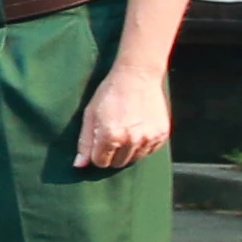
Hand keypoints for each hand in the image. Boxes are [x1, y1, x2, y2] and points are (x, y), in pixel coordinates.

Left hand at [79, 56, 172, 170]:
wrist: (138, 76)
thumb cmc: (110, 93)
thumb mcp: (90, 115)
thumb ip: (85, 142)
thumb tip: (79, 166)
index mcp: (111, 136)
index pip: (100, 162)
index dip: (97, 153)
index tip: (99, 140)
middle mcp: (132, 140)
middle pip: (118, 164)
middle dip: (112, 153)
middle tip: (112, 134)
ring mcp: (149, 139)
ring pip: (134, 159)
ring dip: (128, 150)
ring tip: (126, 130)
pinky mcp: (162, 135)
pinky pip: (149, 151)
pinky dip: (143, 145)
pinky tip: (138, 128)